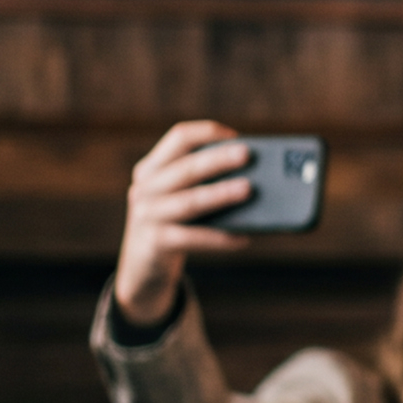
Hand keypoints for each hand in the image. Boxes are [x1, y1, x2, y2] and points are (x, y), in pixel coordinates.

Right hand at [117, 120, 254, 324]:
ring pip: (189, 202)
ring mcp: (146, 216)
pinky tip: (244, 238)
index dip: (207, 133)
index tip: (236, 136)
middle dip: (217, 159)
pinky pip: (193, 237)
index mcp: (152, 168)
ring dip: (220, 194)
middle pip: (185, 168)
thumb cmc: (175, 226)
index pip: (178, 138)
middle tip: (248, 153)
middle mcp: (144, 188)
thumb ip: (205, 184)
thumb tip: (260, 181)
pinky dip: (220, 237)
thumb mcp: (181, 199)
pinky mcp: (155, 243)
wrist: (143, 269)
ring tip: (249, 189)